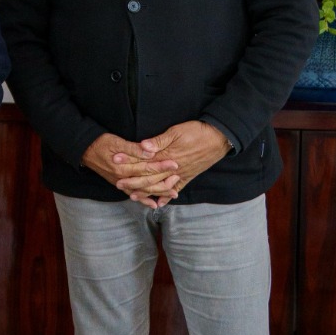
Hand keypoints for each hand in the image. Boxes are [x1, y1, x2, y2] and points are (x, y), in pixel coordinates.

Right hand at [81, 132, 180, 209]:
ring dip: (157, 193)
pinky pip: (133, 194)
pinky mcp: (119, 184)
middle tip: (178, 179)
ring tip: (173, 194)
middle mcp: (123, 178)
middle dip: (164, 181)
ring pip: (142, 191)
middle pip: (147, 182)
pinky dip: (144, 200)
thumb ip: (134, 149)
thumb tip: (151, 152)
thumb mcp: (117, 142)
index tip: (175, 164)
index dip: (162, 166)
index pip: (147, 168)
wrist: (85, 150)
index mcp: (124, 167)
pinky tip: (154, 204)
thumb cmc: (102, 143)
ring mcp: (121, 183)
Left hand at [115, 121, 230, 203]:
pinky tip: (159, 203)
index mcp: (167, 156)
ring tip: (133, 196)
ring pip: (160, 186)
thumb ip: (159, 141)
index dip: (129, 163)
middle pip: (149, 177)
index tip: (115, 162)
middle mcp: (172, 168)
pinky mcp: (189, 176)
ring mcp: (181, 174)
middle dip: (133, 181)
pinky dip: (167, 196)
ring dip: (146, 191)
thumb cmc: (197, 131)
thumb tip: (143, 147)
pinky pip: (176, 189)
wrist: (219, 138)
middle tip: (118, 184)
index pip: (144, 162)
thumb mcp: (176, 131)